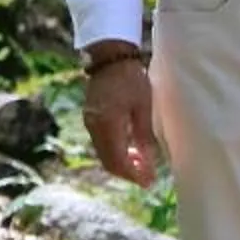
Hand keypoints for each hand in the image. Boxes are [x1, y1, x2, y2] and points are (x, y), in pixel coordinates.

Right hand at [80, 54, 158, 187]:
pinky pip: (102, 144)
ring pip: (104, 154)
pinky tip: (132, 150)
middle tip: (148, 177)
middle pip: (109, 162)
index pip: (118, 161)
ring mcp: (90, 123)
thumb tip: (148, 160)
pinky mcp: (91, 118)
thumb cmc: (131, 78)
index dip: (133, 175)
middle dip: (128, 173)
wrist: (110, 58)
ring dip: (123, 163)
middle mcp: (94, 127)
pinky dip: (116, 152)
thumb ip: (144, 134)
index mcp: (108, 125)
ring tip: (144, 165)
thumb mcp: (143, 105)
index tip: (150, 181)